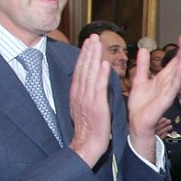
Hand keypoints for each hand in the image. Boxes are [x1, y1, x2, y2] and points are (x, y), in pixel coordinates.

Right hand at [67, 37, 112, 166]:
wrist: (87, 145)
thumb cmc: (89, 128)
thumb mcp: (84, 107)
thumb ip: (86, 93)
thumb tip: (89, 82)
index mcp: (77, 94)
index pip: (80, 70)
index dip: (84, 55)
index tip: (89, 42)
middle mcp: (80, 94)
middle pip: (83, 68)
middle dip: (88, 50)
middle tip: (93, 36)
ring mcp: (87, 99)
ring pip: (90, 74)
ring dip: (93, 57)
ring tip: (97, 43)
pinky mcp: (96, 106)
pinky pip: (99, 87)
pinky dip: (101, 75)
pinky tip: (104, 63)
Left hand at [126, 31, 180, 157]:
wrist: (136, 122)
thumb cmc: (140, 105)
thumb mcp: (139, 80)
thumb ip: (143, 66)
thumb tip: (143, 50)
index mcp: (162, 79)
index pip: (173, 62)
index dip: (178, 50)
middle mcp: (168, 84)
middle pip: (178, 64)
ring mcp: (169, 91)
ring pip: (179, 72)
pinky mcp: (166, 100)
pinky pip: (174, 86)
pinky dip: (177, 76)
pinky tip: (180, 67)